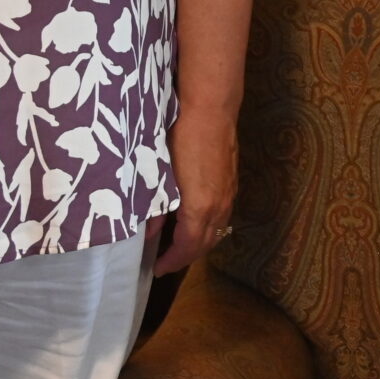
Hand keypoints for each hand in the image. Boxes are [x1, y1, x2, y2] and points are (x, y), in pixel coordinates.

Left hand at [155, 104, 238, 273]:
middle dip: (186, 257)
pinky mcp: (232, 183)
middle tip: (167, 261)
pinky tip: (196, 221)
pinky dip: (209, 227)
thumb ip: (156, 207)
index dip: (172, 261)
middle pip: (206, 244)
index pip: (187, 248)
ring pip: (217, 230)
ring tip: (179, 245)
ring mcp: (228, 195)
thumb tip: (147, 230)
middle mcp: (219, 208)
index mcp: (199, 209)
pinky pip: (222, 216)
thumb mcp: (162, 174)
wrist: (211, 110)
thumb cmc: (182, 138)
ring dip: (199, 243)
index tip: (157, 268)